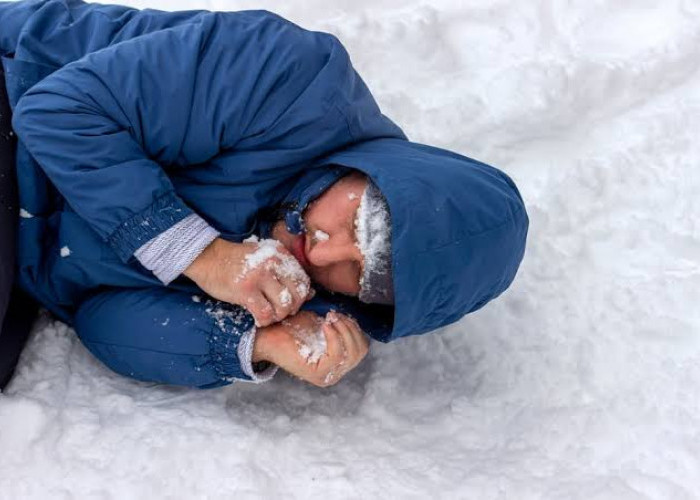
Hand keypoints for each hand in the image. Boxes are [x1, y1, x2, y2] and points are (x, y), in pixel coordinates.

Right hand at [183, 237, 312, 326]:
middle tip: (280, 311)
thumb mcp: (266, 259)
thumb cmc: (238, 261)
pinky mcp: (246, 290)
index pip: (304, 281)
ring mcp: (260, 276)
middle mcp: (274, 263)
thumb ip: (287, 273)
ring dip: (278, 316)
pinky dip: (264, 320)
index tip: (289, 301)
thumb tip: (312, 293)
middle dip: (292, 308)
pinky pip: (265, 313)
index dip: (300, 296)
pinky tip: (258, 318)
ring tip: (269, 315)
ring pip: (284, 306)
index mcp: (281, 254)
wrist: (209, 257)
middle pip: (298, 294)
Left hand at [253, 310, 369, 386]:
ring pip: (352, 354)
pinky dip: (334, 337)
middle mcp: (335, 373)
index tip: (340, 315)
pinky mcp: (318, 375)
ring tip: (330, 319)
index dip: (355, 328)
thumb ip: (339, 323)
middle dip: (351, 328)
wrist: (268, 334)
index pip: (362, 347)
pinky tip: (325, 325)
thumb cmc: (292, 328)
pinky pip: (337, 356)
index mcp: (337, 363)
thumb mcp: (321, 323)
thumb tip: (354, 316)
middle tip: (334, 315)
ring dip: (344, 331)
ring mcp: (327, 376)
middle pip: (360, 351)